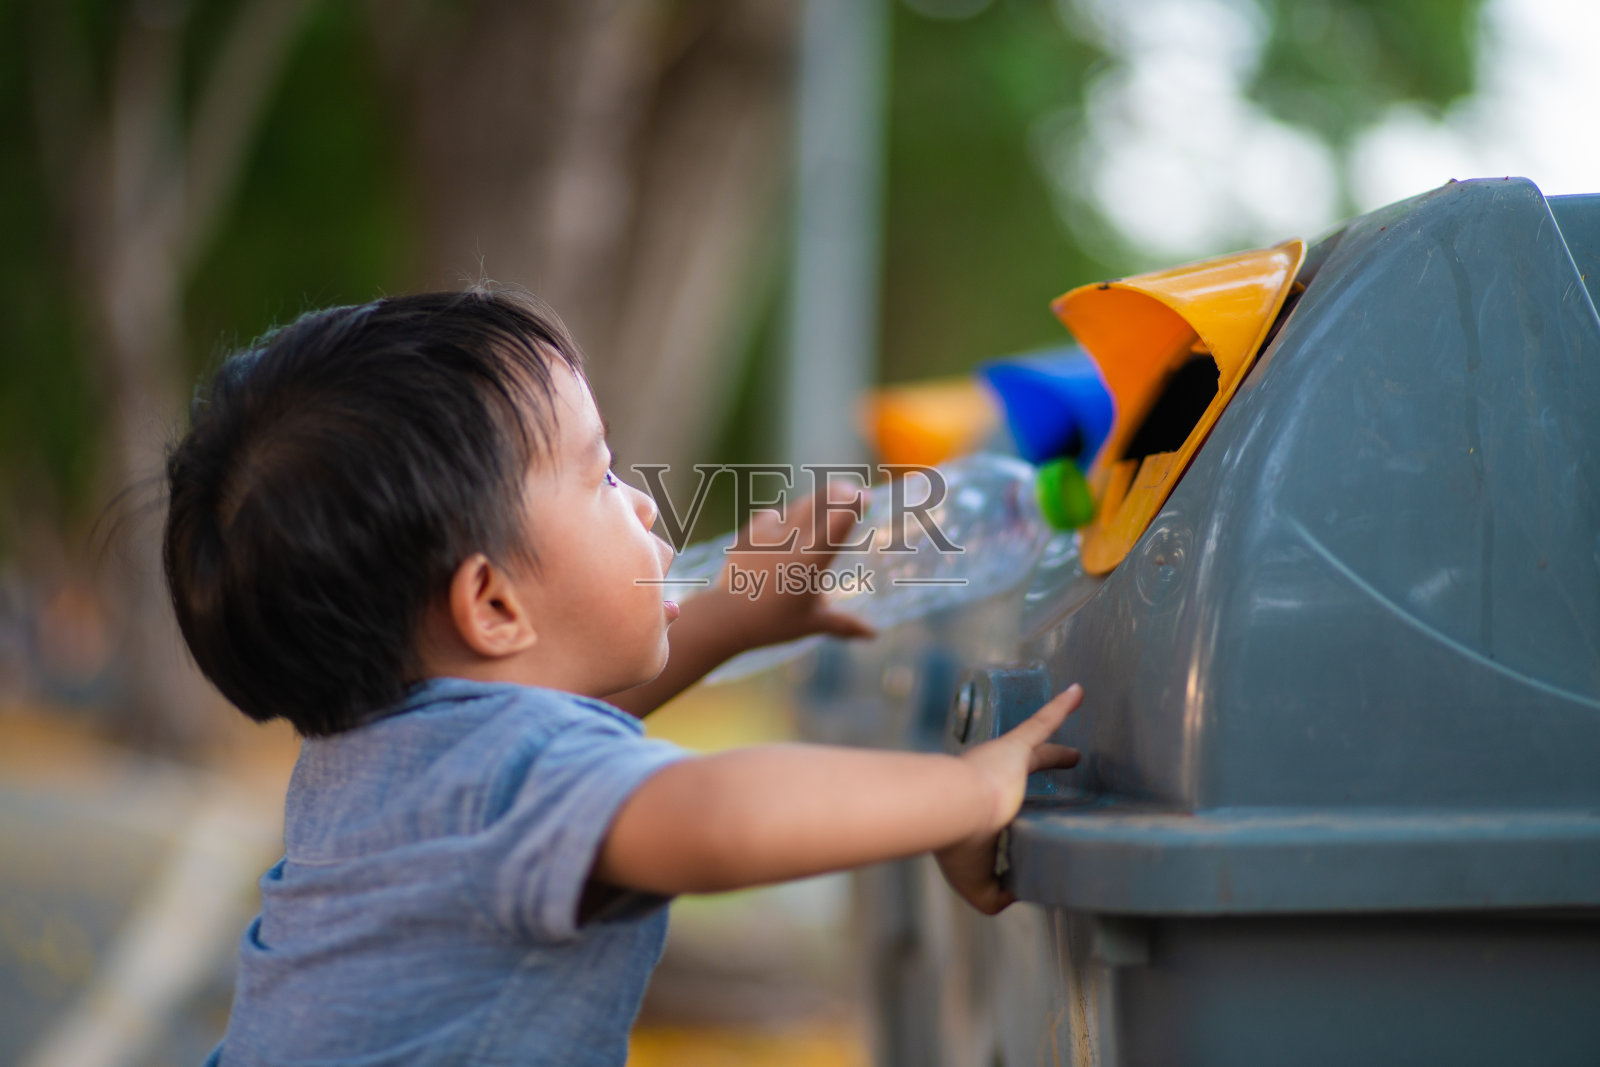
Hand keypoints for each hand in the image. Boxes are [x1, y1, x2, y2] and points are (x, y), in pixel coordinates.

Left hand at [708, 480, 875, 651]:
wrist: (725, 617)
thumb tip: (873, 635)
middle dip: (839, 492)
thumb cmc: (772, 624)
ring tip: (824, 508)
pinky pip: (774, 514)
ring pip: (799, 506)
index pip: (839, 519)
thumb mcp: (812, 623)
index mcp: (813, 559)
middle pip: (821, 501)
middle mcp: (793, 540)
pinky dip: (787, 516)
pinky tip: (789, 525)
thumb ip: (845, 624)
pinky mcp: (751, 533)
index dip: (854, 503)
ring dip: (815, 504)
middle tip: (850, 492)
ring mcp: (769, 533)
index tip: (866, 497)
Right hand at [935, 684, 1082, 913]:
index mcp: (974, 805)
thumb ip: (994, 894)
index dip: (1009, 809)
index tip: (1017, 815)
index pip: (997, 803)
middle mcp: (985, 776)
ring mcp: (1000, 760)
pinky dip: (1060, 707)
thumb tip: (1014, 893)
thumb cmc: (959, 845)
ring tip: (1077, 749)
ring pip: (1034, 745)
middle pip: (1019, 768)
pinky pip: (1042, 722)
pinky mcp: (1014, 747)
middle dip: (1040, 766)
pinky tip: (1079, 692)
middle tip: (1063, 765)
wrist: (951, 810)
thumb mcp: (974, 882)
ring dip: (1054, 747)